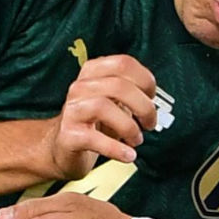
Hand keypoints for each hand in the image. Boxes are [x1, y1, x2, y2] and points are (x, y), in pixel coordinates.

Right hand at [42, 55, 159, 179]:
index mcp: (93, 73)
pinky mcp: (68, 135)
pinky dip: (116, 148)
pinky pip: (94, 139)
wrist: (64, 148)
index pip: (123, 64)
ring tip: (136, 139)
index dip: (145, 80)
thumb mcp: (114, 102)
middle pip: (118, 86)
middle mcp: (80, 87)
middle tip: (150, 123)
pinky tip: (128, 155)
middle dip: (143, 107)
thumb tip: (154, 100)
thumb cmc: (94, 123)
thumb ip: (132, 94)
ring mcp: (72, 110)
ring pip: (104, 107)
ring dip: (129, 127)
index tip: (152, 97)